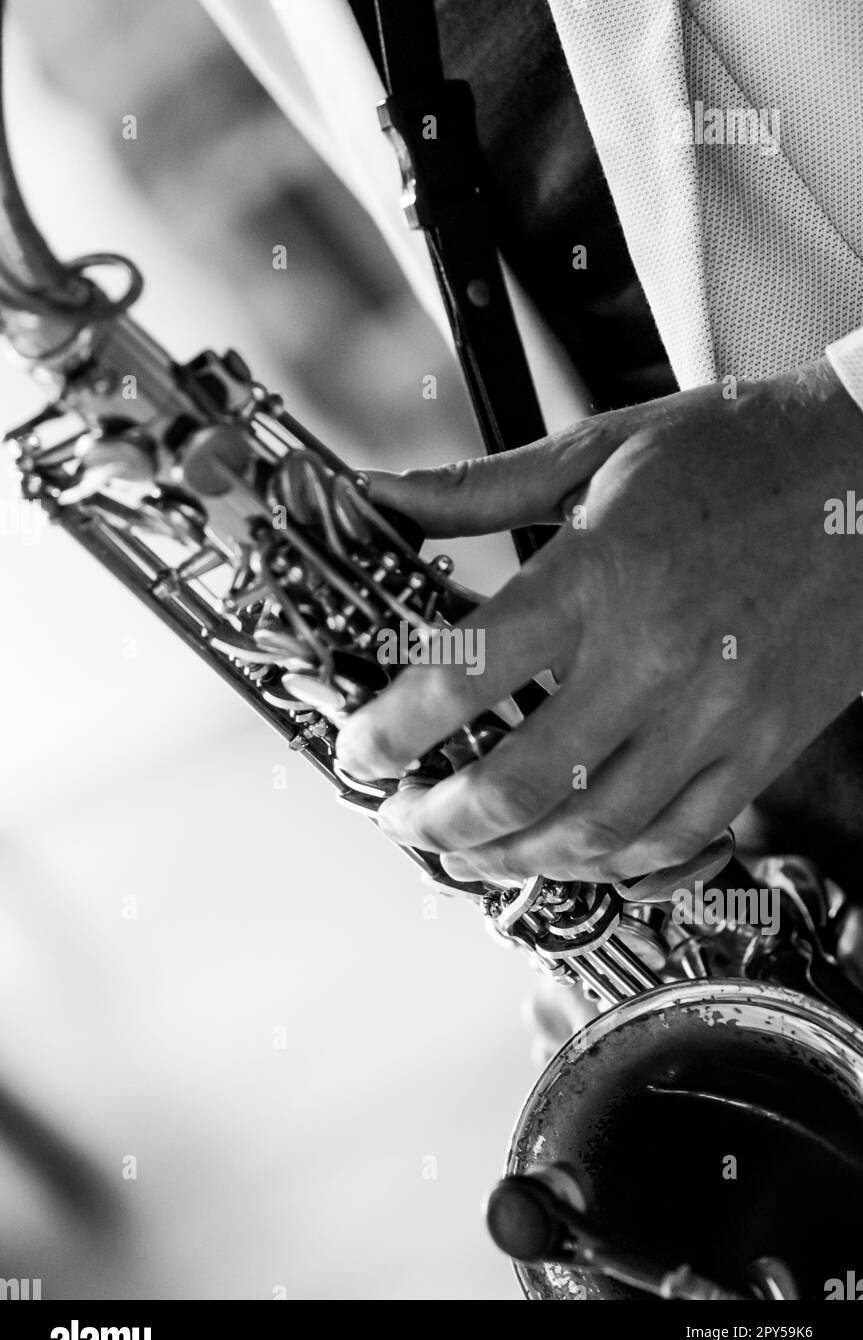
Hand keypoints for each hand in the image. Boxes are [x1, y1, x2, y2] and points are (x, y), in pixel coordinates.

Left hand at [336, 360, 862, 887]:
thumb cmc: (736, 451)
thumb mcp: (599, 448)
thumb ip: (478, 488)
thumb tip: (378, 497)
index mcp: (596, 573)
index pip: (462, 675)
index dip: (390, 732)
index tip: (360, 753)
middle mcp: (654, 656)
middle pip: (520, 785)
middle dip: (439, 822)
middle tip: (403, 819)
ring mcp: (717, 713)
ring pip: (598, 834)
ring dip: (515, 860)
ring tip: (470, 852)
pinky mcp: (765, 744)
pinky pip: (681, 838)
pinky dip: (615, 864)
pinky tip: (573, 855)